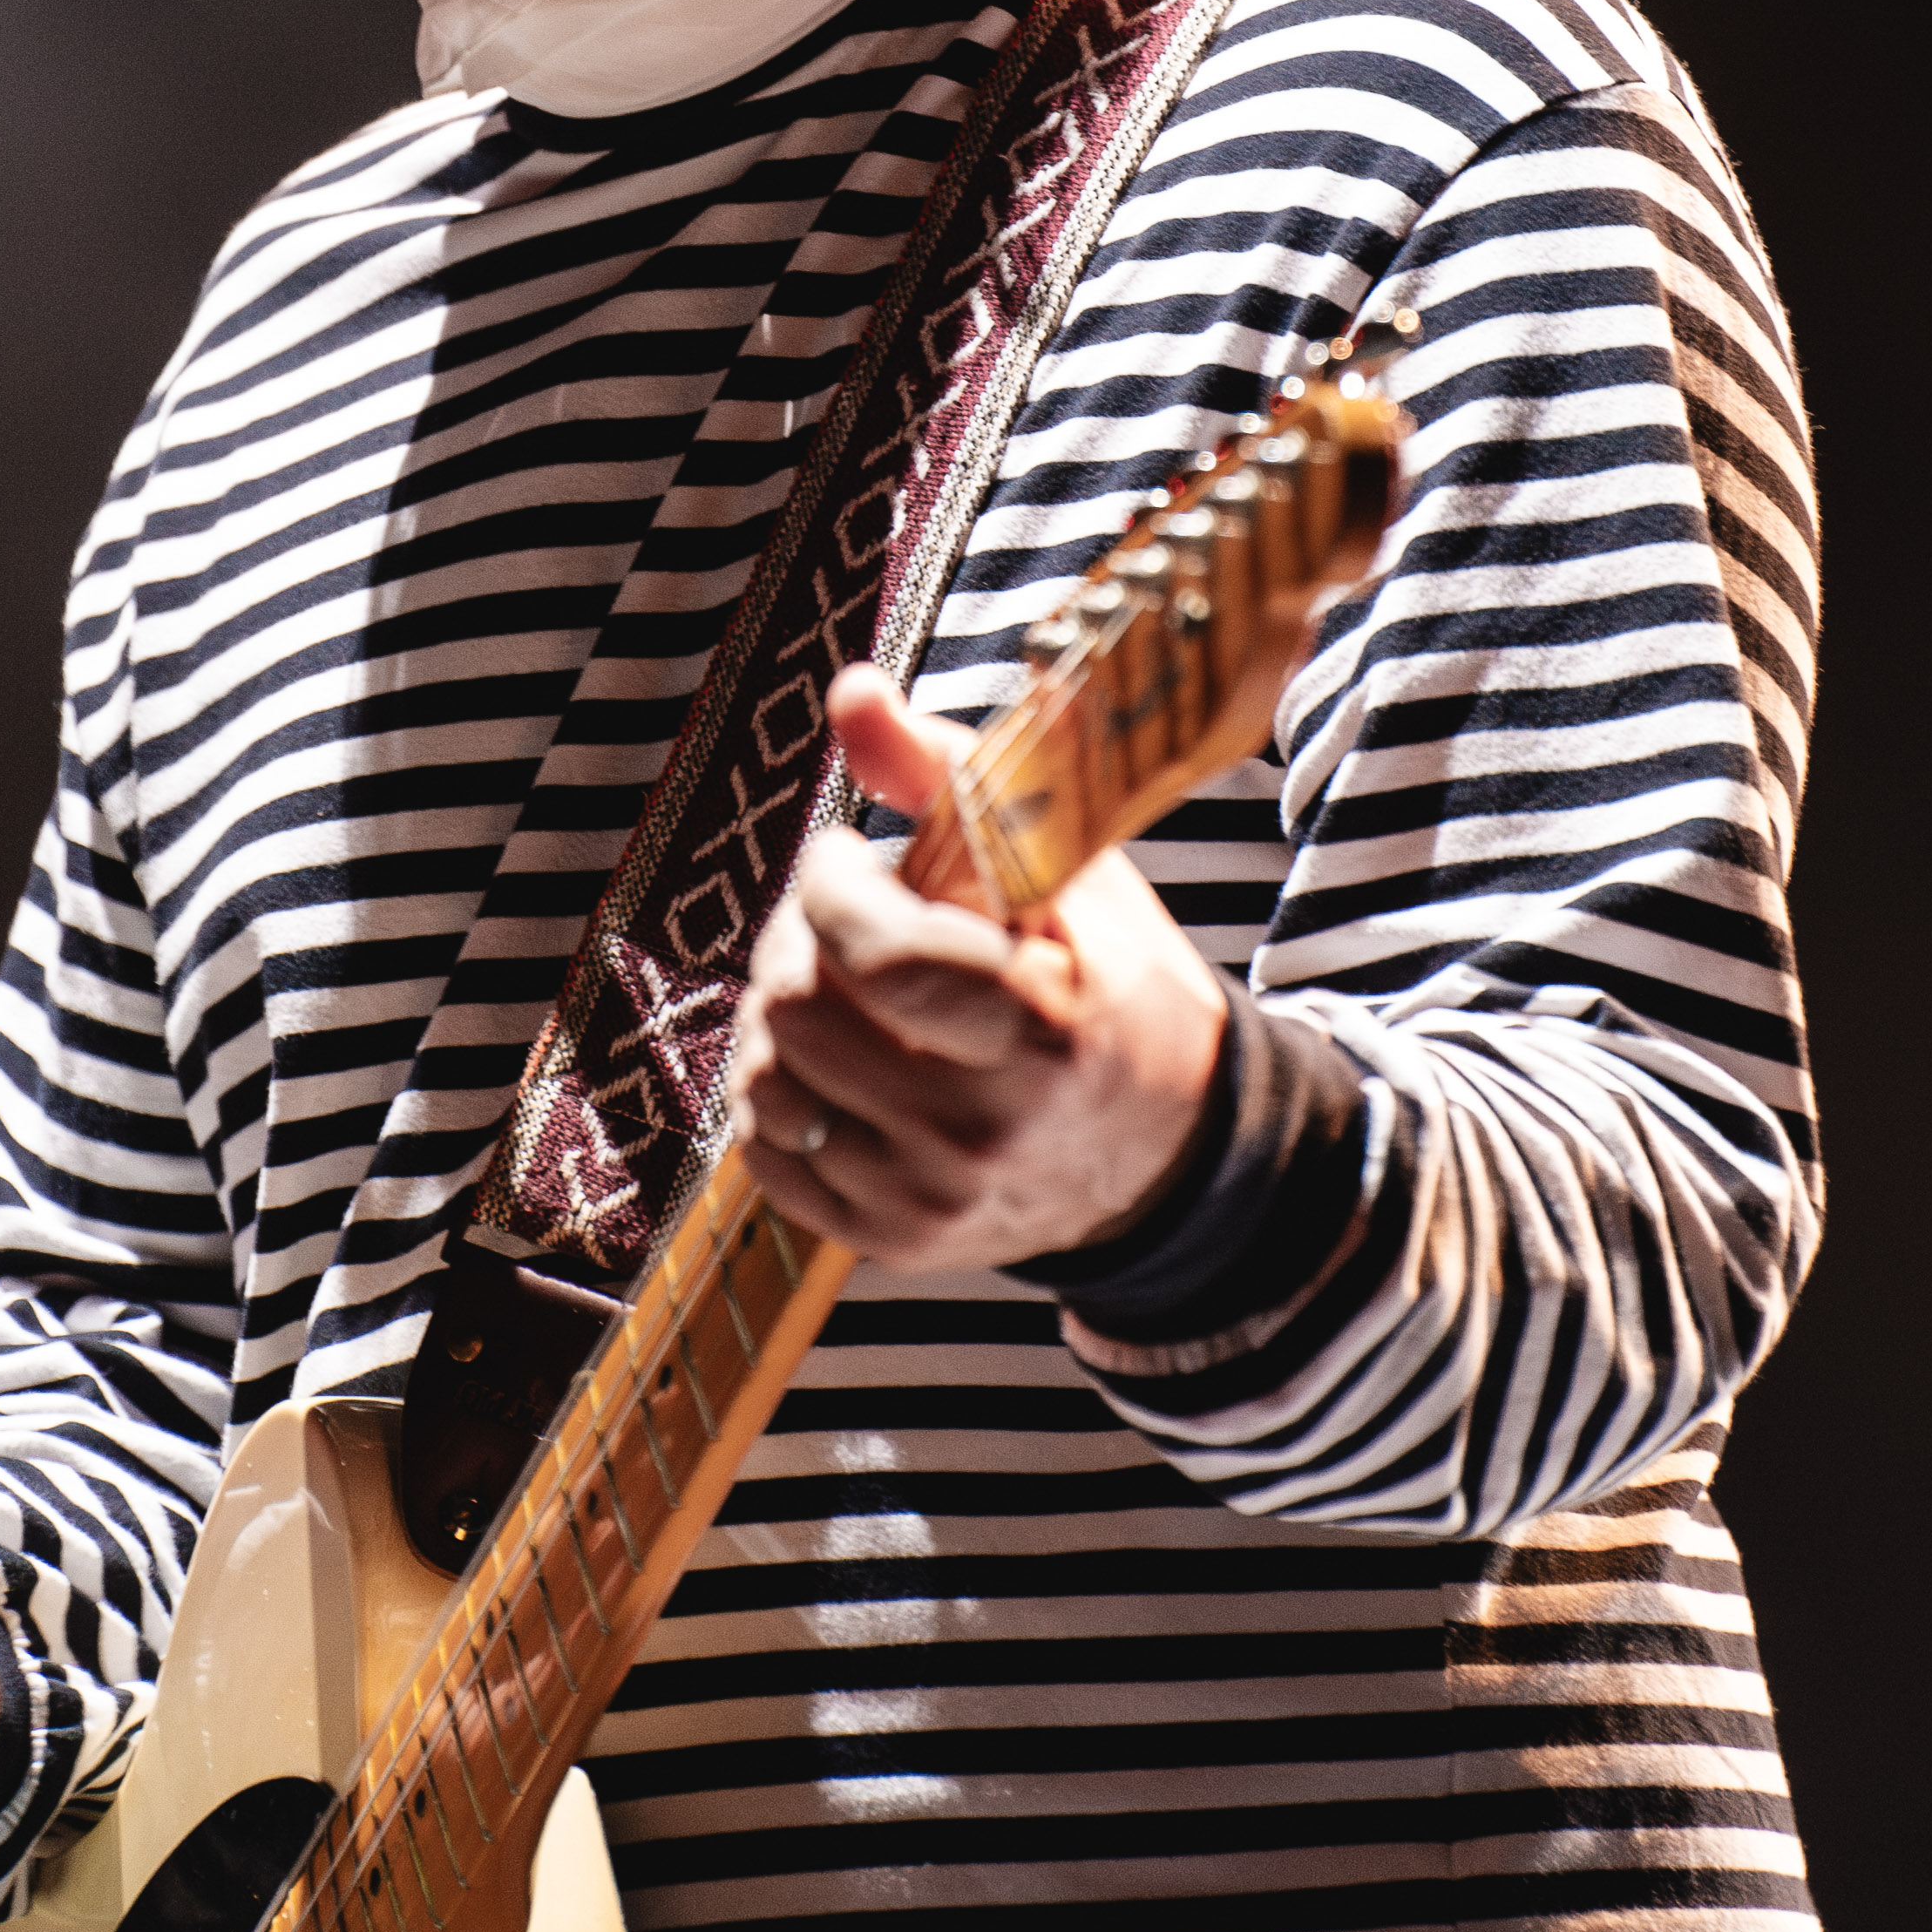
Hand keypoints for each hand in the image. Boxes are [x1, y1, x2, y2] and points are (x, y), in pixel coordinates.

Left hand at [730, 664, 1231, 1272]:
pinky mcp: (892, 1241)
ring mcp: (932, 1197)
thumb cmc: (1107, 980)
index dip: (831, 886)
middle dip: (799, 941)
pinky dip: (780, 1092)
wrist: (1163, 1149)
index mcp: (1041, 1029)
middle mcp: (982, 1129)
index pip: (875, 958)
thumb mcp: (1063, 866)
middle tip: (840, 920)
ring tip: (836, 986)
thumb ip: (948, 773)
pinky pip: (767, 1156)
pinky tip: (834, 1057)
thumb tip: (849, 690)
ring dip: (778, 1014)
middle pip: (799, 1011)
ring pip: (767, 1083)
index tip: (847, 858)